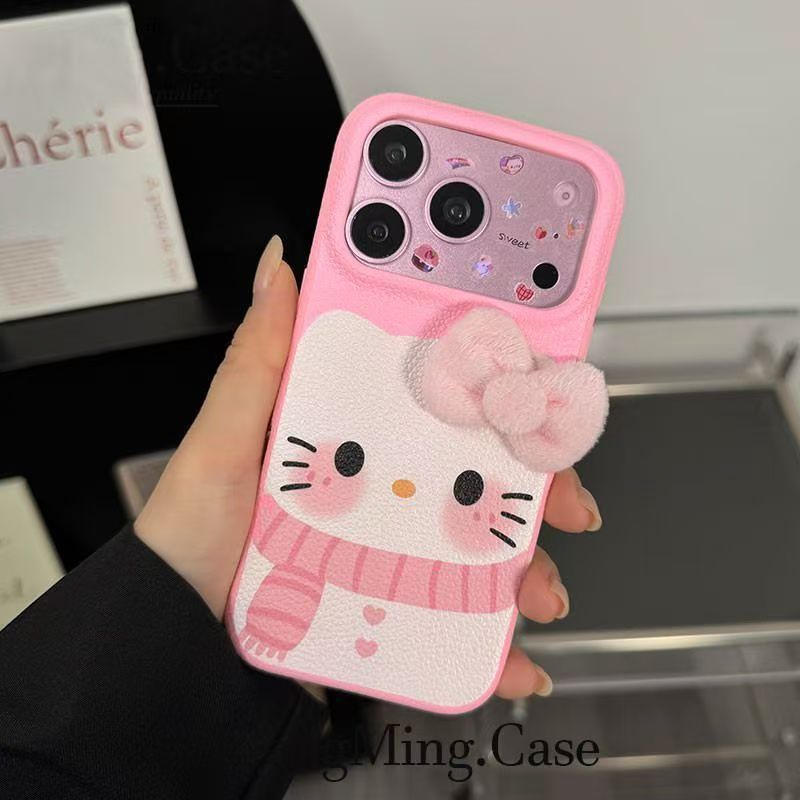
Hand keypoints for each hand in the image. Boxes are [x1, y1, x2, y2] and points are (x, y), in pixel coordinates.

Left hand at [135, 235, 602, 699]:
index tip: (542, 409)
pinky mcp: (387, 611)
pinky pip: (454, 630)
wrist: (173, 632)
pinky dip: (493, 651)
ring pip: (481, 557)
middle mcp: (381, 492)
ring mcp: (388, 554)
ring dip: (527, 576)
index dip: (499, 405)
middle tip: (568, 506)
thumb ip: (258, 358)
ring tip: (542, 593)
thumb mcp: (224, 437)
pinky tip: (514, 662)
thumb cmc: (193, 532)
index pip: (441, 411)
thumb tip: (277, 268)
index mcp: (355, 440)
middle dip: (537, 494)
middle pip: (478, 482)